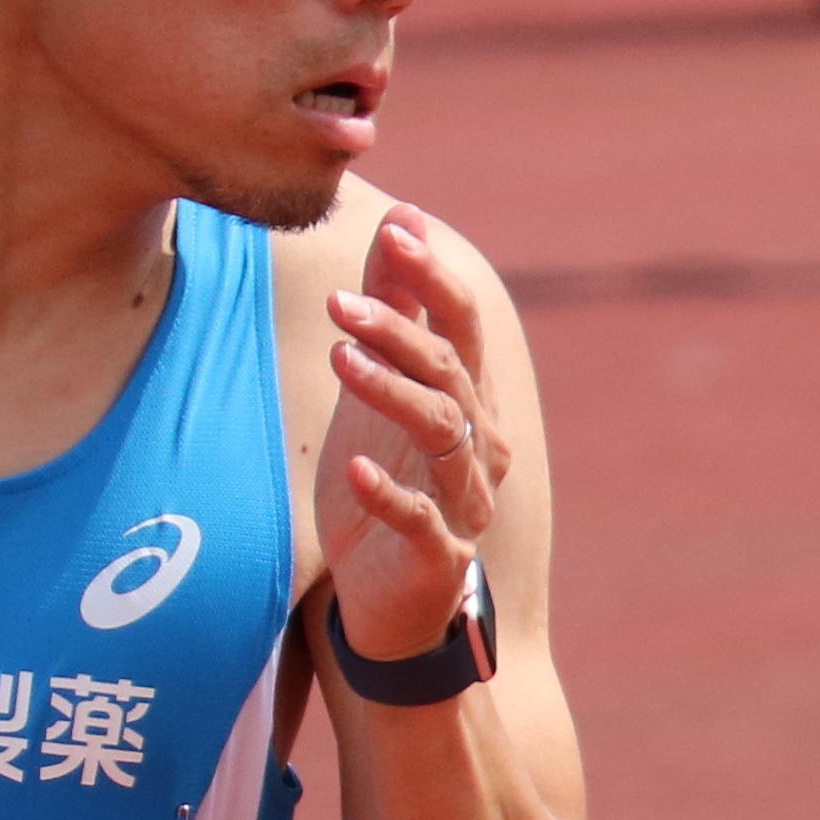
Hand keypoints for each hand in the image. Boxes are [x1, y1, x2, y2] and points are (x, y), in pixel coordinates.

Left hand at [320, 205, 501, 669]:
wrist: (392, 601)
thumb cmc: (386, 483)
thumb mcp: (378, 390)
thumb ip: (394, 310)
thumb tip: (402, 218)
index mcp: (472, 399)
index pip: (464, 326)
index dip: (434, 278)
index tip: (398, 233)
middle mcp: (480, 444)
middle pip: (449, 372)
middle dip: (398, 329)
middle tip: (338, 302)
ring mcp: (465, 500)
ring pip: (442, 433)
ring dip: (392, 392)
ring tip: (340, 359)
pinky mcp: (440, 555)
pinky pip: (422, 519)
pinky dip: (388, 494)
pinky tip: (352, 470)